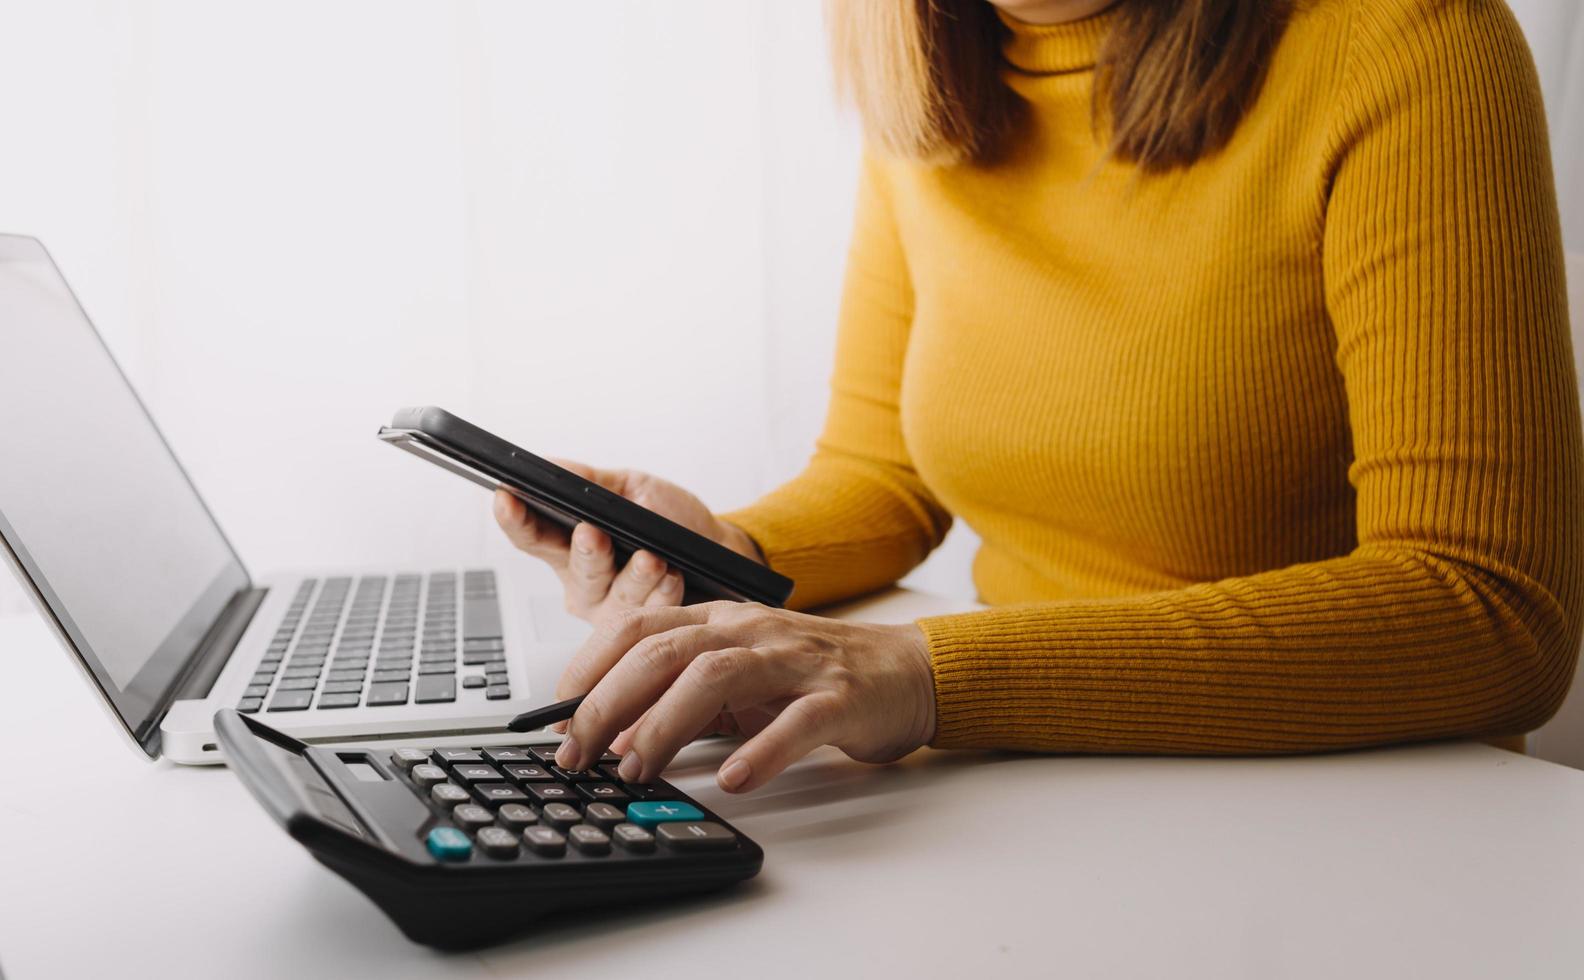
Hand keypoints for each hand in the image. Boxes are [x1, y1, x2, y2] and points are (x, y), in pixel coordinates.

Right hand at [492, 462, 761, 621]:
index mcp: (569, 544)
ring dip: (634, 574)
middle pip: (574, 569)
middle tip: (592, 532)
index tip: (506, 497)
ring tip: (652, 556)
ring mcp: (612, 610)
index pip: (531, 534)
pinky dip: (663, 592)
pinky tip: (673, 576)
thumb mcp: (630, 489)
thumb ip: (589, 481)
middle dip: (585, 551)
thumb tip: (546, 465)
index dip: (514, 518)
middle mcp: (584, 582)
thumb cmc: (670, 520)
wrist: (720, 550)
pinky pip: (650, 615)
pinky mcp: (644, 630)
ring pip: (614, 597)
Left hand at [551, 602, 936, 792]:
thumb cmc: (814, 676)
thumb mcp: (739, 676)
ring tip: (636, 769)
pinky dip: (761, 751)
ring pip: (717, 677)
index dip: (590, 668)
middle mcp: (753, 631)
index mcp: (722, 621)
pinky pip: (796, 723)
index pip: (639, 629)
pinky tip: (733, 779)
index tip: (556, 715)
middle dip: (608, 702)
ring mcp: (797, 662)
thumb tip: (613, 734)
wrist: (906, 672)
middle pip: (664, 651)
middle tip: (577, 753)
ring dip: (665, 724)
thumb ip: (681, 695)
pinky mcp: (840, 698)